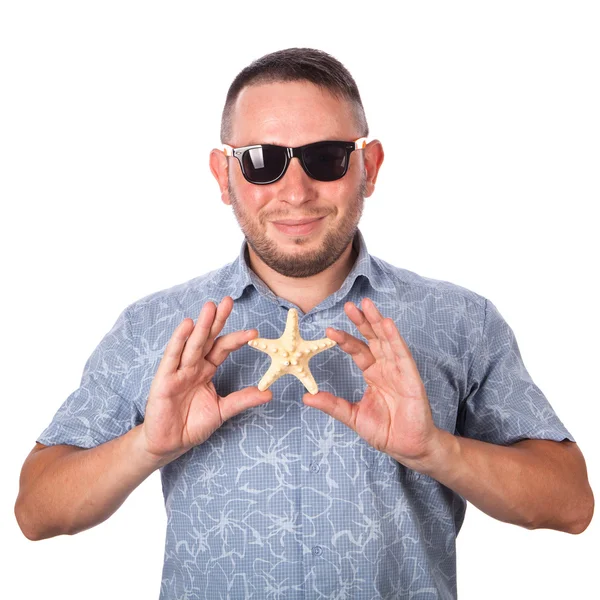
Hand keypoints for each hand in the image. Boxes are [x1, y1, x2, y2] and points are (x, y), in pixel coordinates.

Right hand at [142, 296, 272, 461]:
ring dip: (202, 325)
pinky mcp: (164, 379)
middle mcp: (193, 366)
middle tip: (228, 301)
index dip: (237, 339)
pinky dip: (179, 340)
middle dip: (218, 320)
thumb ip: (242, 400)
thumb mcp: (222, 411)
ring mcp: (178, 370)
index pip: (222, 349)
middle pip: (207, 339)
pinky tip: (187, 324)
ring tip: (211, 306)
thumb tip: (268, 393)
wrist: (170, 443)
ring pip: (193, 344)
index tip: (254, 333)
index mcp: (206, 370)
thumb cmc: (193, 425)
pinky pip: (173, 357)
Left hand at [302, 297, 441, 471]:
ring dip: (377, 322)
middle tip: (349, 305)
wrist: (407, 447)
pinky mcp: (410, 376)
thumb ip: (332, 405)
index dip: (345, 339)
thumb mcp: (353, 416)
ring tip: (367, 305)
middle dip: (362, 321)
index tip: (329, 330)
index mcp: (373, 374)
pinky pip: (401, 353)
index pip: (357, 351)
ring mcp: (398, 370)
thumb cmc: (385, 431)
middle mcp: (385, 368)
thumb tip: (306, 398)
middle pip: (372, 339)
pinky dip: (394, 338)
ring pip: (386, 340)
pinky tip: (387, 324)